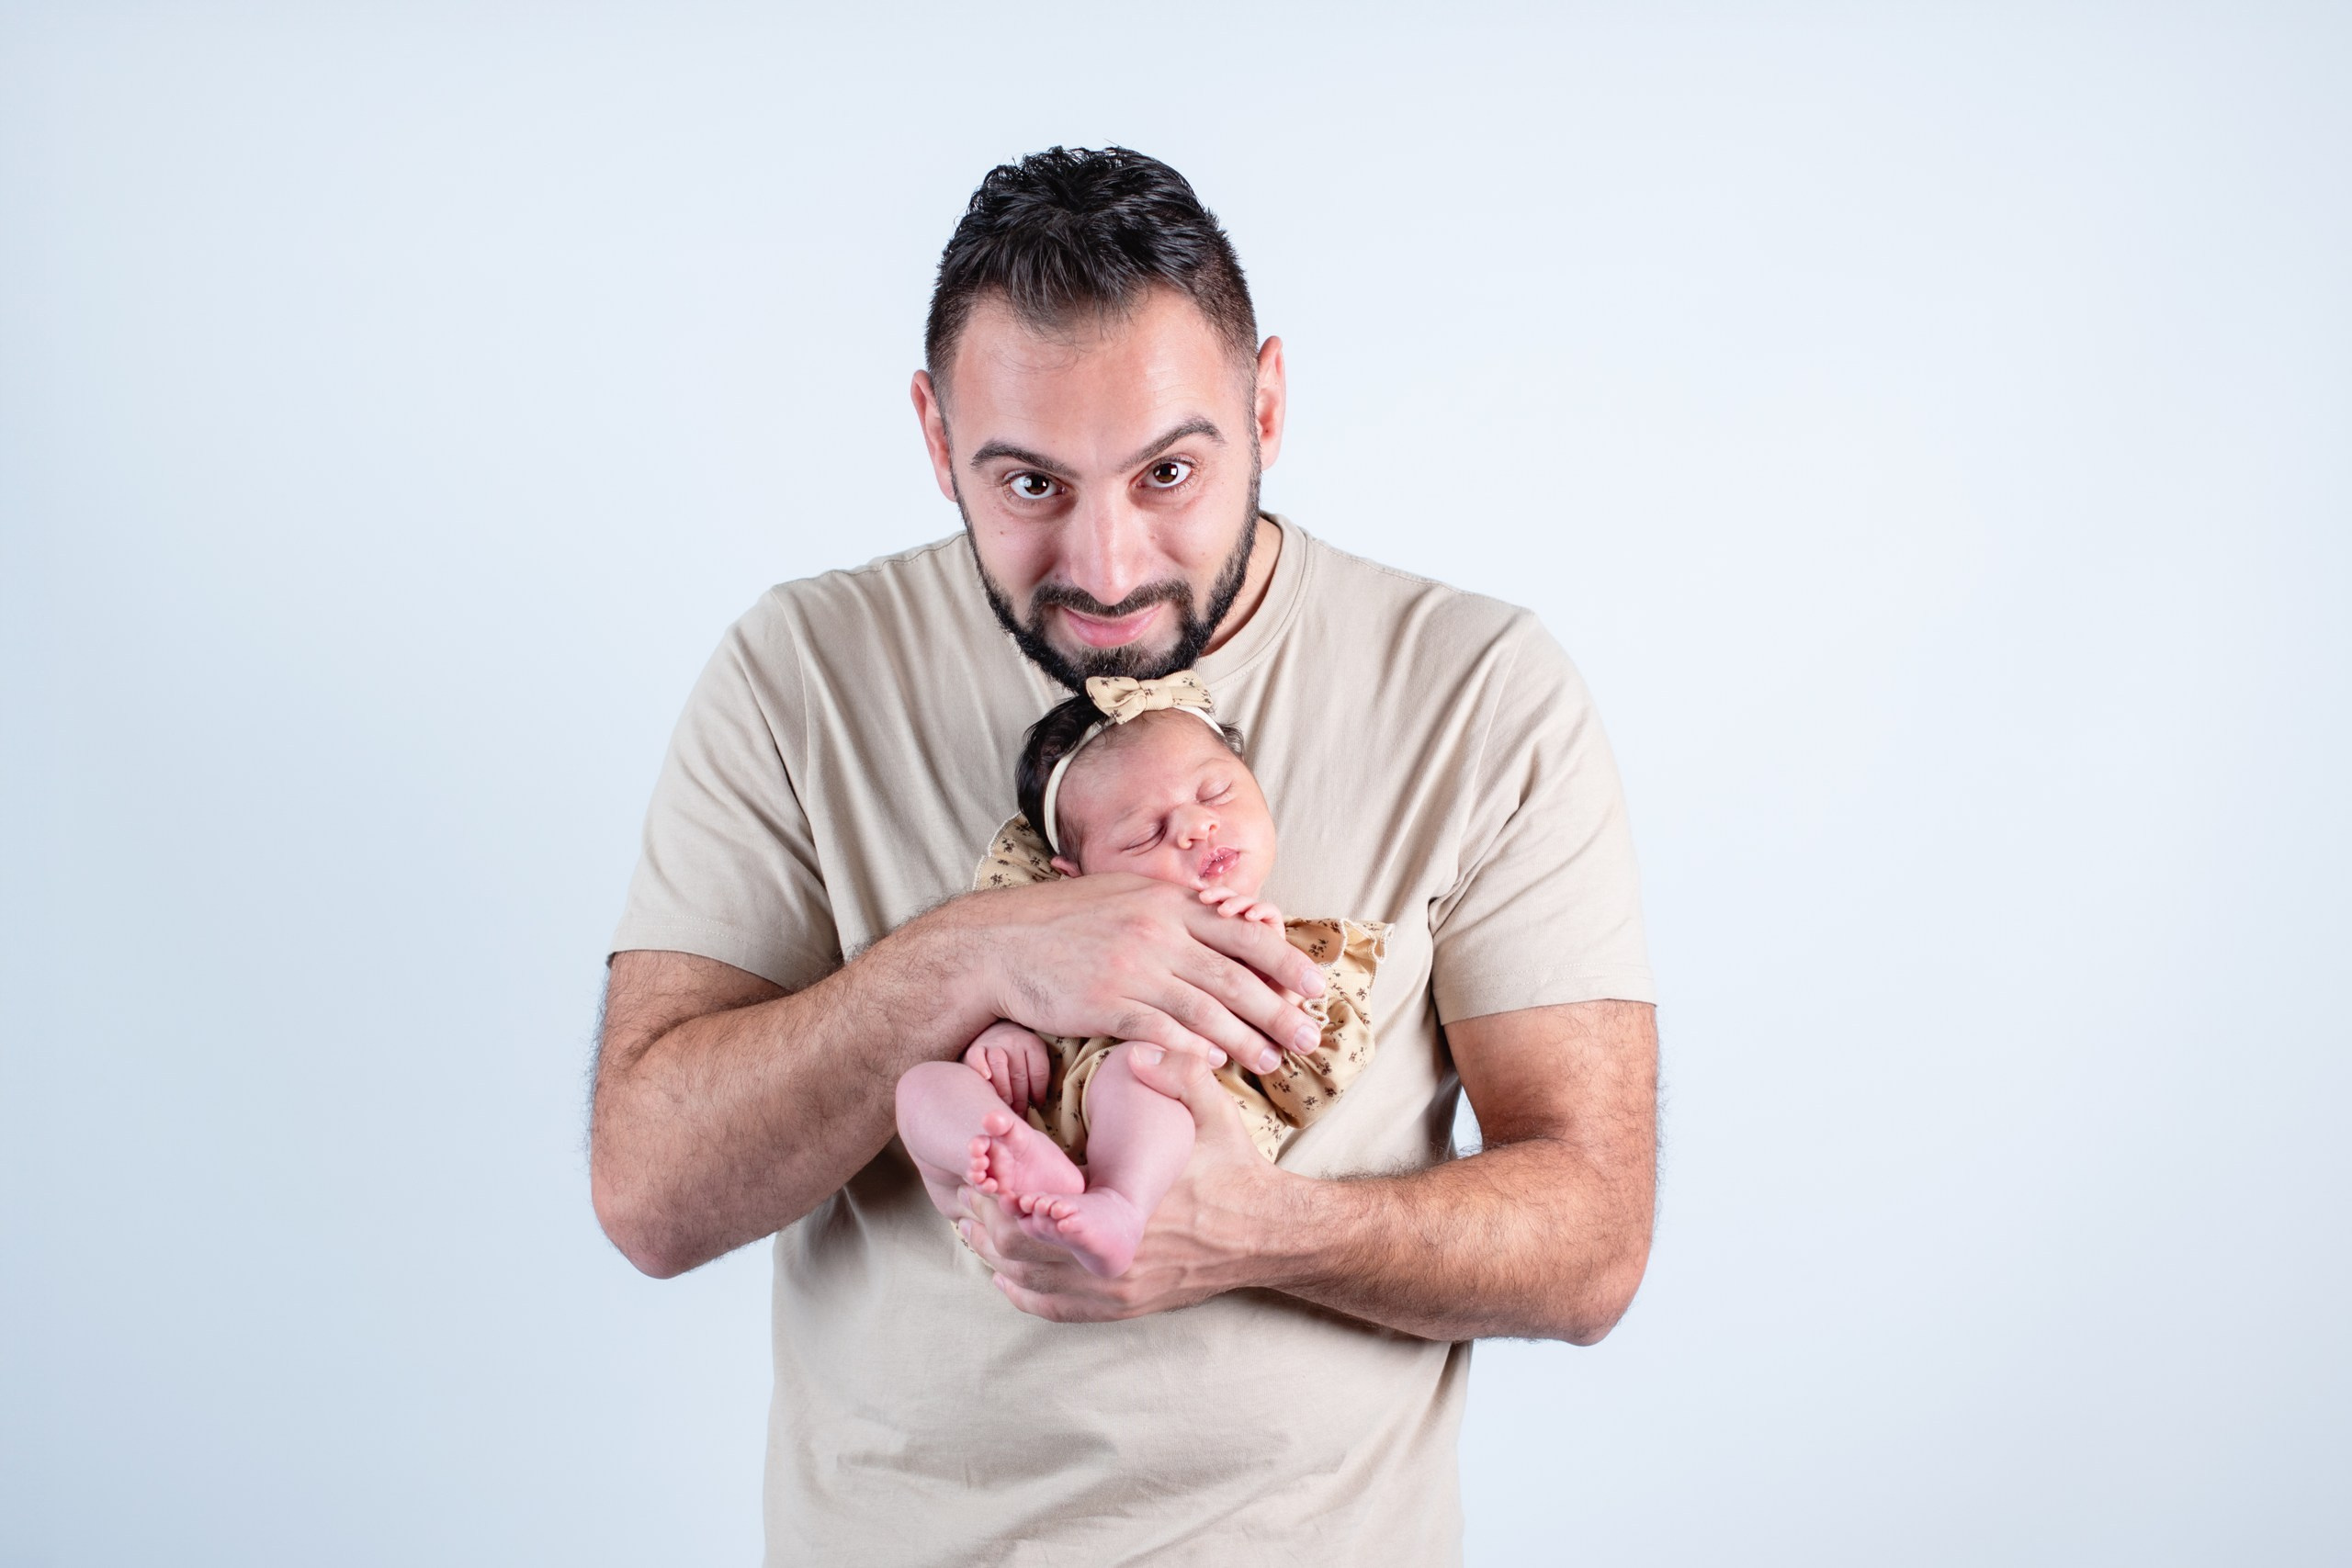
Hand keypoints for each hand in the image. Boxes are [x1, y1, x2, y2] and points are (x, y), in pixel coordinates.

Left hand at [957, 1046, 1290, 1321]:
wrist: (1269, 1232)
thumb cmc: (1233, 1168)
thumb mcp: (1213, 1110)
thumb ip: (1179, 1071)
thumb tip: (1138, 1052)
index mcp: (1126, 1211)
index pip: (1036, 1212)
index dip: (1000, 1191)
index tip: (984, 1165)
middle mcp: (1116, 1261)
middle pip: (1019, 1250)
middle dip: (987, 1218)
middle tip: (969, 1188)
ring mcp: (1119, 1290)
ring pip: (1029, 1281)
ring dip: (994, 1253)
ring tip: (973, 1222)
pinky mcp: (1124, 1306)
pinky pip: (1055, 1307)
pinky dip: (1021, 1290)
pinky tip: (1003, 1270)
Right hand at [961, 1019, 1051, 1114]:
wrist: (995, 1032)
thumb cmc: (1017, 1055)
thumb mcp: (1034, 1058)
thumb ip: (1038, 1076)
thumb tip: (1040, 1103)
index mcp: (1032, 1044)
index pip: (1039, 1072)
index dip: (1039, 1093)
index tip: (1036, 1107)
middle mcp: (1014, 1041)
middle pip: (1019, 1074)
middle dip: (1020, 1099)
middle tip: (1018, 1115)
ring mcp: (994, 1044)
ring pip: (999, 1066)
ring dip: (1003, 1089)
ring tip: (1004, 1105)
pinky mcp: (976, 1047)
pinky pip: (977, 1057)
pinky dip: (981, 1067)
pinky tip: (986, 1079)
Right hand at [963, 874, 1325, 1074]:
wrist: (999, 943)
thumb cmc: (1063, 921)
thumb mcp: (1125, 895)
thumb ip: (1174, 909)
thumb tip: (1223, 919)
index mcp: (1168, 902)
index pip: (1244, 931)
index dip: (1286, 960)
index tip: (1316, 985)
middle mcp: (1157, 932)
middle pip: (1235, 975)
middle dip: (1279, 1009)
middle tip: (1309, 1036)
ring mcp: (1132, 968)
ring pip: (1206, 1009)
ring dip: (1245, 1039)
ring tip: (1272, 1060)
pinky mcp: (1106, 1003)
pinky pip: (1161, 1031)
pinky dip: (1192, 1048)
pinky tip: (1215, 1065)